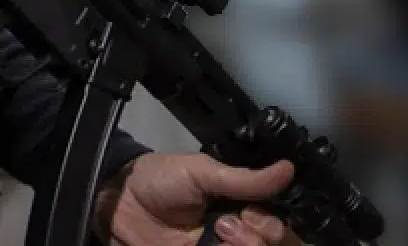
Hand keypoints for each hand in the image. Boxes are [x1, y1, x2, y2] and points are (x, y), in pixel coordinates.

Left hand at [94, 153, 298, 245]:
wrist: (119, 203)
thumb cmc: (159, 179)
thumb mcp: (201, 171)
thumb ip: (243, 178)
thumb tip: (288, 169)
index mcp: (238, 201)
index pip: (275, 217)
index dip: (270, 218)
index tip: (252, 211)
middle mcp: (235, 227)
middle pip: (270, 241)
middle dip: (257, 235)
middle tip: (225, 223)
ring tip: (218, 234)